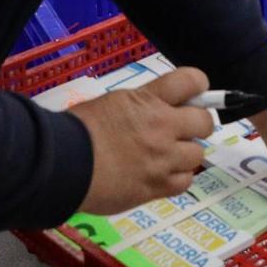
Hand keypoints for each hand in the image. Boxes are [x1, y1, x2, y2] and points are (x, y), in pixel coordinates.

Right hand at [71, 67, 216, 213]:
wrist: (62, 164)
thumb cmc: (77, 130)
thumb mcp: (111, 103)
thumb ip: (141, 104)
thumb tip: (158, 107)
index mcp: (148, 100)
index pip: (191, 80)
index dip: (198, 86)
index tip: (194, 94)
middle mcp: (162, 126)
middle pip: (204, 121)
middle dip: (197, 124)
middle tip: (181, 132)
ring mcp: (162, 158)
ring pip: (197, 154)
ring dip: (185, 155)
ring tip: (165, 158)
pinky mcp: (157, 186)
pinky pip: (185, 181)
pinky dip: (176, 179)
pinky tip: (160, 176)